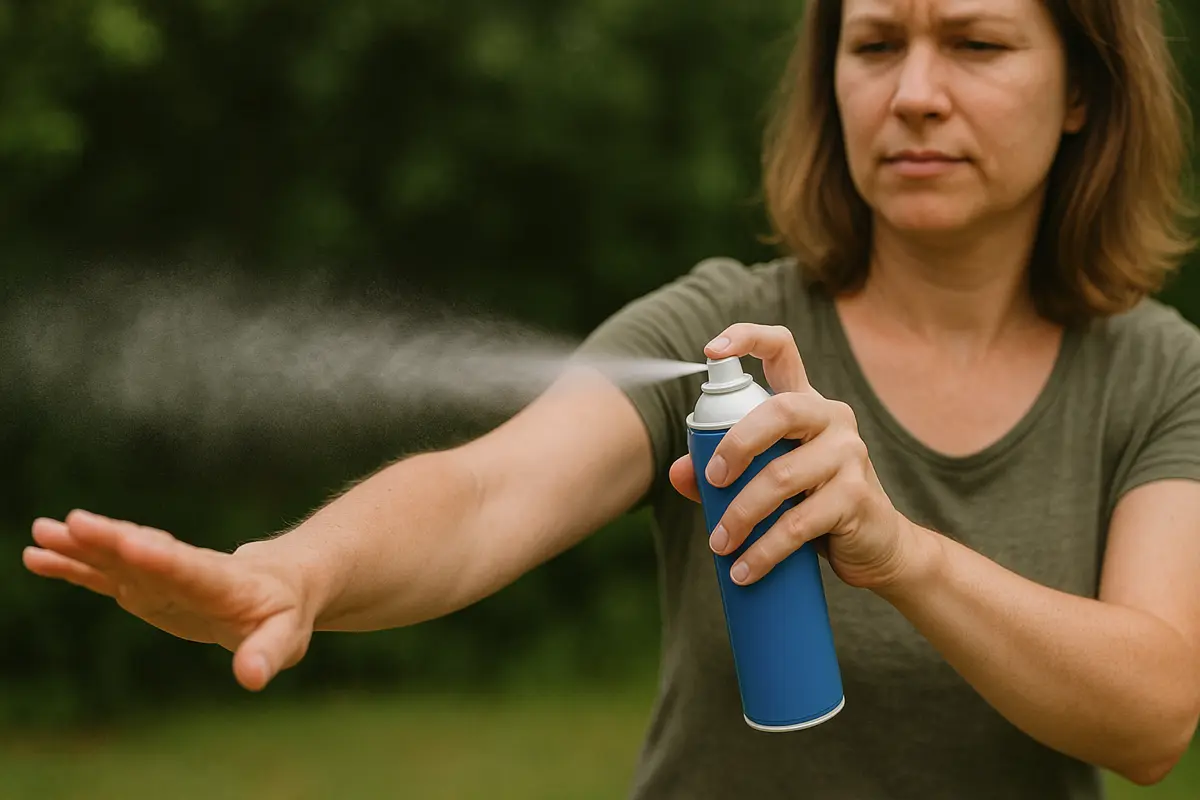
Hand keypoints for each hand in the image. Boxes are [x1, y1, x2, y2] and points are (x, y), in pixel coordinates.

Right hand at [23, 509, 313, 690]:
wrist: (278, 585)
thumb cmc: (283, 614)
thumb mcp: (286, 637)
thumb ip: (267, 654)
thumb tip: (250, 677)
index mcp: (222, 581)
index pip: (190, 568)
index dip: (163, 558)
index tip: (133, 542)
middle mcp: (185, 570)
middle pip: (146, 553)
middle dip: (112, 540)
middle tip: (75, 523)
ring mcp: (160, 576)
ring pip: (118, 557)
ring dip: (82, 546)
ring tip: (42, 532)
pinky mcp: (143, 586)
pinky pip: (104, 574)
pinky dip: (74, 565)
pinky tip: (37, 555)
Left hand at [669, 323, 919, 590]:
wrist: (878, 548)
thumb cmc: (812, 505)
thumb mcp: (767, 482)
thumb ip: (721, 471)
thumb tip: (677, 472)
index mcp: (805, 404)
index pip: (782, 350)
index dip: (747, 338)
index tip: (711, 349)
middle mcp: (831, 418)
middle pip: (779, 411)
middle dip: (735, 445)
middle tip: (712, 481)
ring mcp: (849, 456)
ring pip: (782, 477)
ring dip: (741, 515)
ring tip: (720, 545)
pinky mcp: (856, 497)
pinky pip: (799, 523)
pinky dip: (764, 551)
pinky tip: (744, 570)